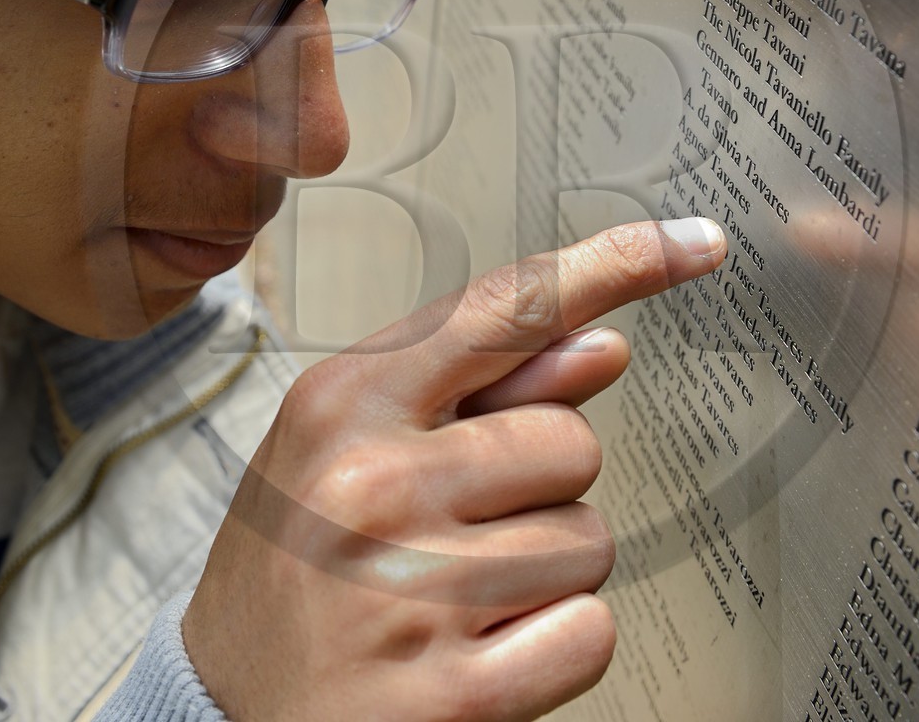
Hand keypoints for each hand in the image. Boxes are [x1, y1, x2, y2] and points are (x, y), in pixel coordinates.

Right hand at [182, 219, 726, 720]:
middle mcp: (374, 485)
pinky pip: (590, 632)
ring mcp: (414, 591)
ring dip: (545, 576)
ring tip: (453, 599)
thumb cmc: (297, 569)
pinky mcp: (456, 695)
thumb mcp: (350, 449)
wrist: (224, 714)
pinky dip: (556, 647)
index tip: (694, 244)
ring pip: (590, 542)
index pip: (506, 310)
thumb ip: (476, 388)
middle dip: (541, 492)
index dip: (613, 266)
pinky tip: (479, 653)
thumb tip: (603, 342)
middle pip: (573, 445)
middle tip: (456, 535)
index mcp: (346, 405)